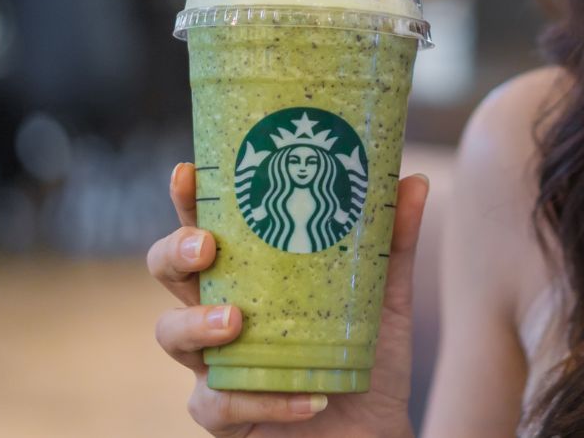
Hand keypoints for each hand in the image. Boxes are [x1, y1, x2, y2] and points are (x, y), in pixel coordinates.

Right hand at [147, 163, 427, 437]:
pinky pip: (220, 405)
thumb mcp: (386, 300)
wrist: (377, 435)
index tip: (187, 172)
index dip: (187, 201)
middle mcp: (220, 313)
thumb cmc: (368, 362)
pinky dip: (263, 401)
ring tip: (236, 322)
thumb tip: (415, 180)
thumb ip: (393, 244)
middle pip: (168, 272)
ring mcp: (215, 365)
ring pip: (171, 335)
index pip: (205, 227)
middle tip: (207, 247)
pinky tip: (307, 396)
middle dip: (175, 252)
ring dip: (197, 324)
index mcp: (249, 275)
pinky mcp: (225, 417)